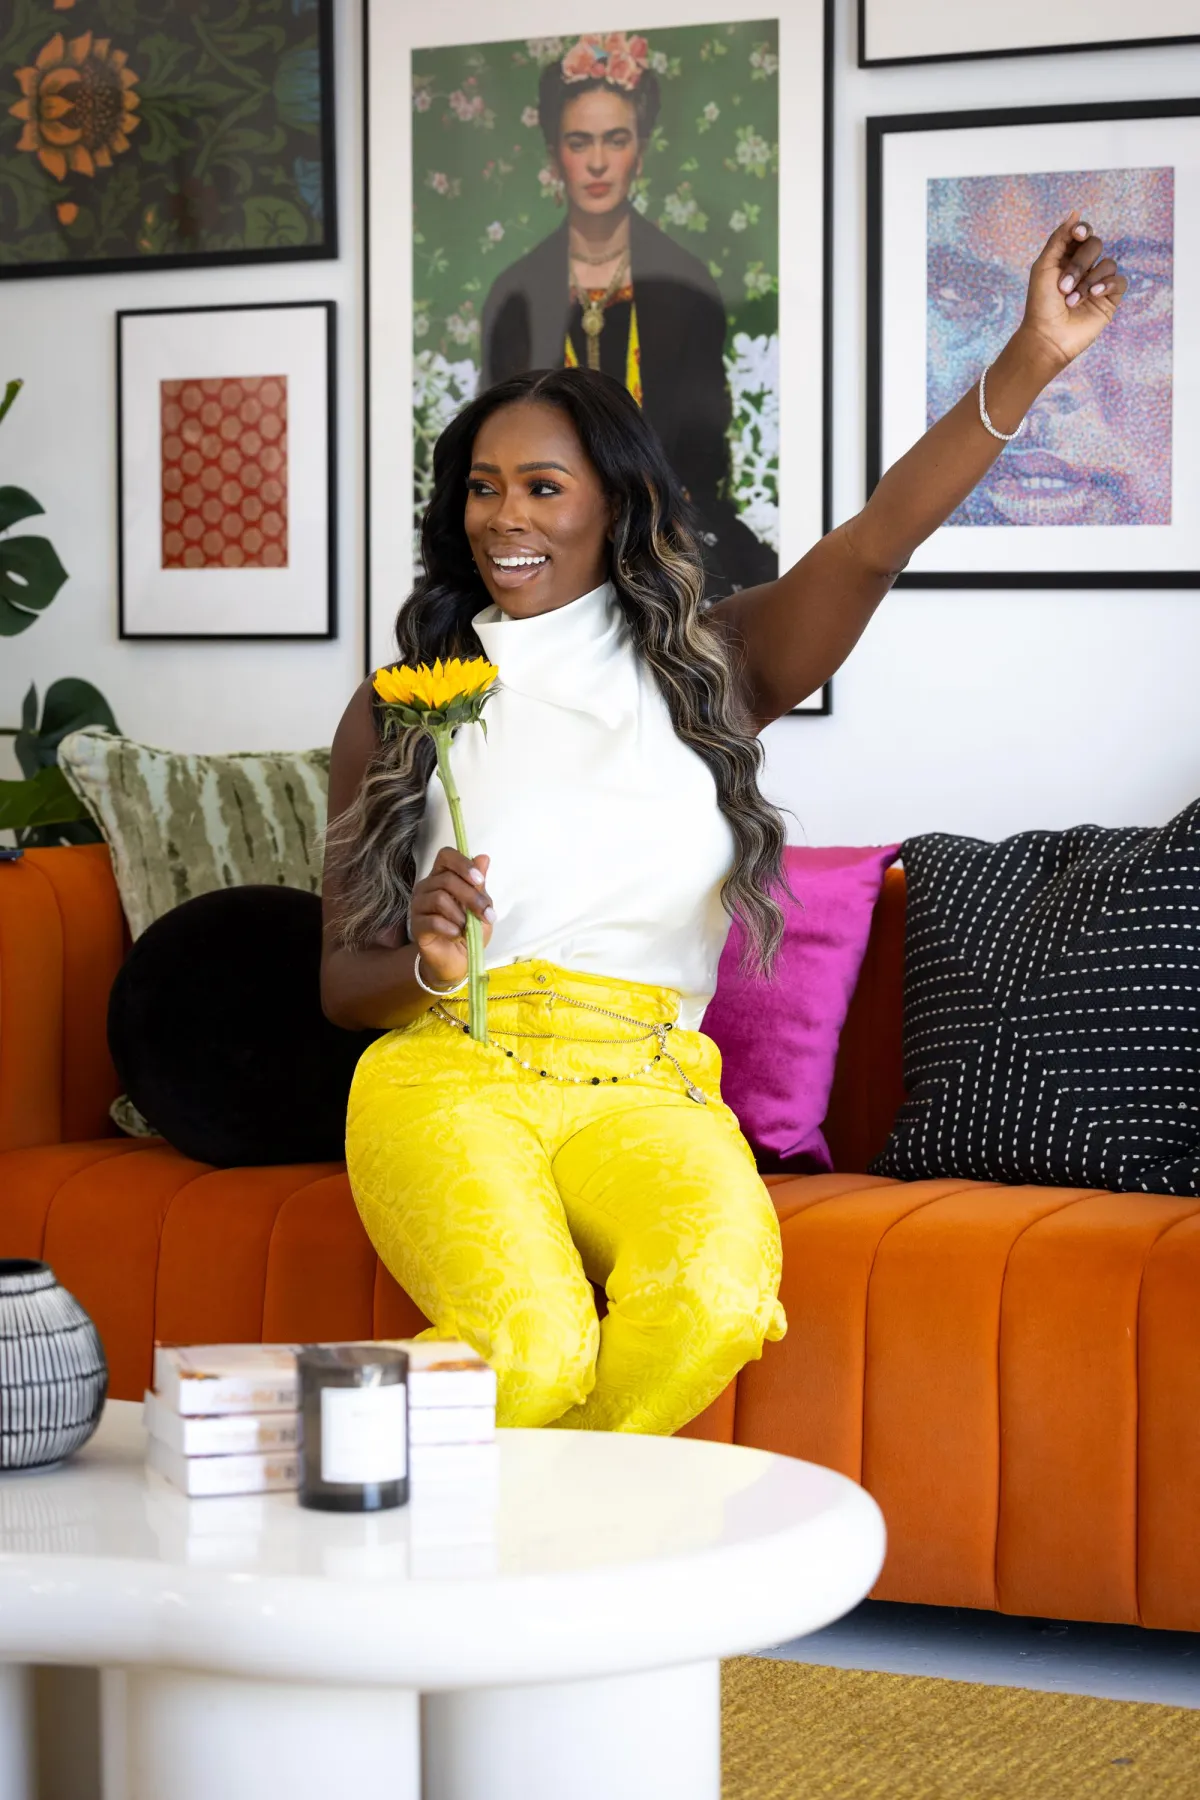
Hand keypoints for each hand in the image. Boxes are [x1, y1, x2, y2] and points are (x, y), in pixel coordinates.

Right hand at [410, 848, 493, 987]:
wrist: (457, 960)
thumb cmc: (469, 930)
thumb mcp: (480, 906)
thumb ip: (479, 885)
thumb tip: (484, 857)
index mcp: (442, 876)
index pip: (446, 855)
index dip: (462, 864)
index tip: (479, 880)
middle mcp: (427, 887)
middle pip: (446, 879)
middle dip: (471, 897)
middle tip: (486, 914)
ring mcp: (418, 906)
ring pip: (439, 899)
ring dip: (461, 916)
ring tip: (468, 929)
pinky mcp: (416, 926)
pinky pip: (432, 921)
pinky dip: (450, 929)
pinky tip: (457, 935)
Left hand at [1019, 211, 1126, 372]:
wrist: (1047, 337)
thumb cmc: (1040, 304)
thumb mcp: (1043, 266)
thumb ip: (1059, 239)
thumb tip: (1075, 213)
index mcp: (1067, 257)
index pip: (1083, 233)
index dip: (1083, 230)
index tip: (1077, 235)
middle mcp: (1084, 267)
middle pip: (1095, 245)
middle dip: (1079, 263)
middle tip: (1063, 286)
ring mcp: (1098, 282)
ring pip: (1108, 263)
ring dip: (1089, 280)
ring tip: (1072, 301)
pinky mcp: (1109, 299)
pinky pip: (1119, 281)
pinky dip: (1107, 285)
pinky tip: (1094, 295)